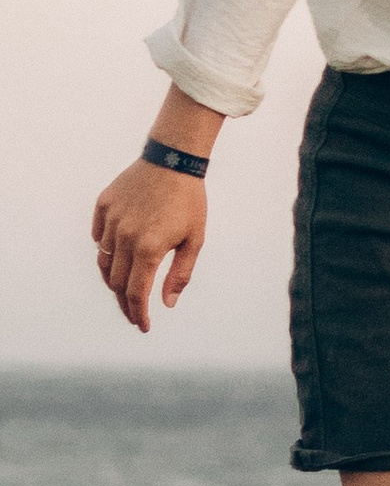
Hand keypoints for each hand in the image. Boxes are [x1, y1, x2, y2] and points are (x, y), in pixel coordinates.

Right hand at [92, 161, 207, 331]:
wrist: (173, 160)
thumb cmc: (189, 201)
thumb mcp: (194, 240)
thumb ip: (180, 274)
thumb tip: (166, 303)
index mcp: (149, 248)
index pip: (136, 293)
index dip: (139, 314)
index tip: (143, 326)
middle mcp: (124, 237)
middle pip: (117, 283)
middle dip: (125, 303)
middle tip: (135, 314)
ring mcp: (111, 220)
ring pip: (104, 262)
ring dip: (114, 280)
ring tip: (125, 290)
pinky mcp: (103, 206)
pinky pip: (98, 237)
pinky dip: (105, 252)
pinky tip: (116, 257)